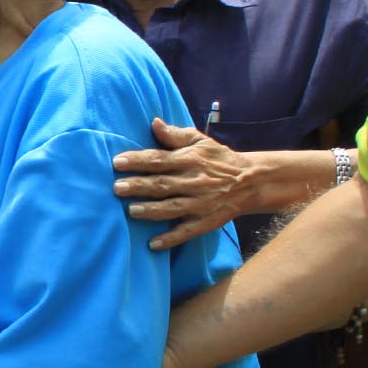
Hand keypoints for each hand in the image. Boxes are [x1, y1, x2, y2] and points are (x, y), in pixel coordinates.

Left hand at [113, 119, 253, 249]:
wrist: (251, 181)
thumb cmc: (218, 159)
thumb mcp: (200, 141)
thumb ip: (175, 135)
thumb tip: (154, 123)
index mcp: (190, 160)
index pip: (159, 159)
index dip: (138, 161)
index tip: (116, 162)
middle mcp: (194, 182)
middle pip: (162, 184)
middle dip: (139, 186)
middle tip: (117, 188)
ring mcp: (200, 204)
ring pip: (172, 208)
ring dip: (151, 211)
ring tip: (131, 211)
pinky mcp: (206, 222)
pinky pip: (186, 232)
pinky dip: (170, 239)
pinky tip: (153, 244)